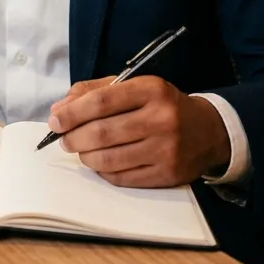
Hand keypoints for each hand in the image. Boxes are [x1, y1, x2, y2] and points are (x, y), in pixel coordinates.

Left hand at [48, 76, 229, 187]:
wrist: (208, 131)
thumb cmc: (163, 105)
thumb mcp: (135, 86)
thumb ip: (95, 91)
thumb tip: (59, 109)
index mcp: (151, 90)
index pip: (102, 101)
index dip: (73, 112)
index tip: (55, 120)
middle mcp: (161, 119)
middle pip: (102, 133)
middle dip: (74, 138)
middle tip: (63, 139)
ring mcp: (166, 150)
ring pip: (109, 159)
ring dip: (85, 156)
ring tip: (81, 150)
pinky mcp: (167, 175)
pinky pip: (122, 178)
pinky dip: (103, 171)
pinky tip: (100, 163)